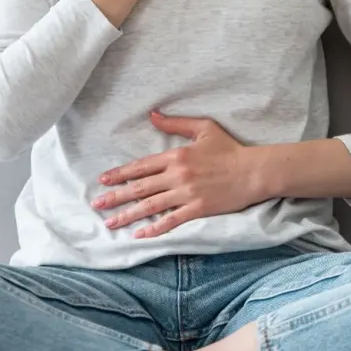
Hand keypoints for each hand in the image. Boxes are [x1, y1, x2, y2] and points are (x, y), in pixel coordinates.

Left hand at [91, 111, 264, 238]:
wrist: (253, 171)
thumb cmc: (230, 149)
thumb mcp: (203, 128)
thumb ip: (176, 123)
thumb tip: (152, 115)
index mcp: (176, 155)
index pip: (142, 166)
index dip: (120, 173)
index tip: (103, 180)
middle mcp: (177, 175)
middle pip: (140, 187)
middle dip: (116, 196)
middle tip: (97, 204)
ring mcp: (186, 194)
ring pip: (150, 206)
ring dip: (128, 215)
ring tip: (110, 222)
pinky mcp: (197, 209)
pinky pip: (171, 221)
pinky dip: (154, 229)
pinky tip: (140, 235)